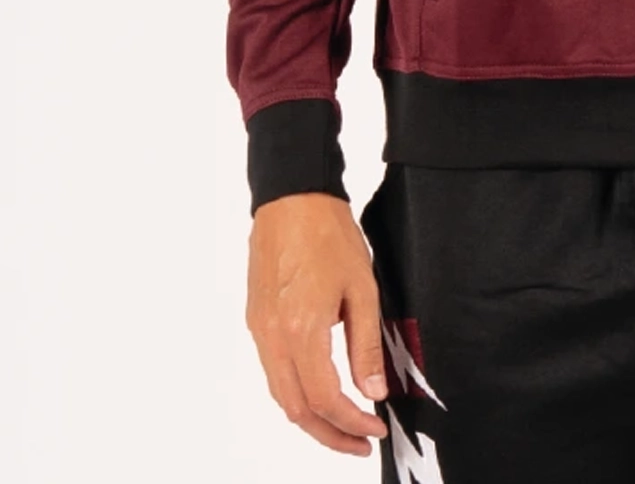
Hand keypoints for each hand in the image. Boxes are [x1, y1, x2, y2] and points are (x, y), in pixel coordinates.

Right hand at [246, 191, 389, 454]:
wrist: (292, 196)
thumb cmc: (328, 232)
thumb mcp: (362, 287)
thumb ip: (365, 345)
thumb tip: (372, 390)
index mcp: (302, 331)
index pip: (326, 399)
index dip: (352, 422)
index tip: (375, 429)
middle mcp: (273, 337)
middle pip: (296, 409)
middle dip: (329, 434)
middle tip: (359, 443)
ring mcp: (260, 330)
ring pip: (280, 394)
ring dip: (311, 417)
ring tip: (343, 424)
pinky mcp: (256, 320)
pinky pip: (272, 371)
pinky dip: (295, 392)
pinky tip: (319, 390)